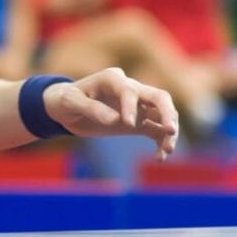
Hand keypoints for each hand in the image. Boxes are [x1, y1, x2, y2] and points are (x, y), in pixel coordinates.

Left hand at [44, 67, 178, 160]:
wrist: (65, 108)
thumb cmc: (66, 100)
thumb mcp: (70, 102)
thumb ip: (91, 109)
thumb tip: (115, 120)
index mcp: (112, 79)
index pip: (130, 90)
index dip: (131, 106)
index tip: (127, 124)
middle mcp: (130, 89)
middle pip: (159, 97)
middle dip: (167, 113)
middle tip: (170, 131)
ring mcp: (136, 106)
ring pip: (162, 114)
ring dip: (168, 131)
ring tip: (167, 151)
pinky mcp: (137, 122)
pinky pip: (155, 131)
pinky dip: (160, 142)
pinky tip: (159, 158)